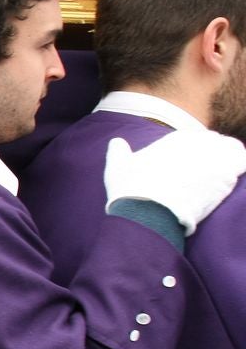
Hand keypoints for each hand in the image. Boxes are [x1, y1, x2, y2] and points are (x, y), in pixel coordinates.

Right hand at [104, 131, 245, 234]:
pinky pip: (243, 163)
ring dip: (230, 164)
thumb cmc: (131, 189)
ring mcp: (216, 157)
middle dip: (218, 156)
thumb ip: (118, 152)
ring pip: (235, 153)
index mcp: (178, 138)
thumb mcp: (118, 166)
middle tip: (210, 173)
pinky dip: (239, 170)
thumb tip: (116, 143)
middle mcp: (199, 142)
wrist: (147, 210)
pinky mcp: (227, 175)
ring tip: (221, 180)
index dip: (199, 153)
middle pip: (220, 144)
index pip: (200, 140)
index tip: (193, 167)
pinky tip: (229, 183)